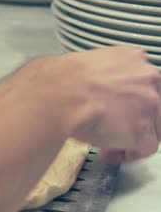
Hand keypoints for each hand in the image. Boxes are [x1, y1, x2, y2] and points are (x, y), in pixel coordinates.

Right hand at [62, 46, 160, 161]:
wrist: (60, 95)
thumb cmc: (62, 82)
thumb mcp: (84, 65)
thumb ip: (97, 76)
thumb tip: (85, 87)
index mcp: (132, 58)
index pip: (142, 82)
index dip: (129, 100)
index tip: (117, 109)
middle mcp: (147, 78)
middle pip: (153, 105)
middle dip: (134, 119)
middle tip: (115, 129)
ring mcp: (149, 103)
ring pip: (154, 127)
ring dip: (132, 138)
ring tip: (110, 145)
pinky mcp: (142, 128)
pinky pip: (146, 148)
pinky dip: (128, 154)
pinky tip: (109, 153)